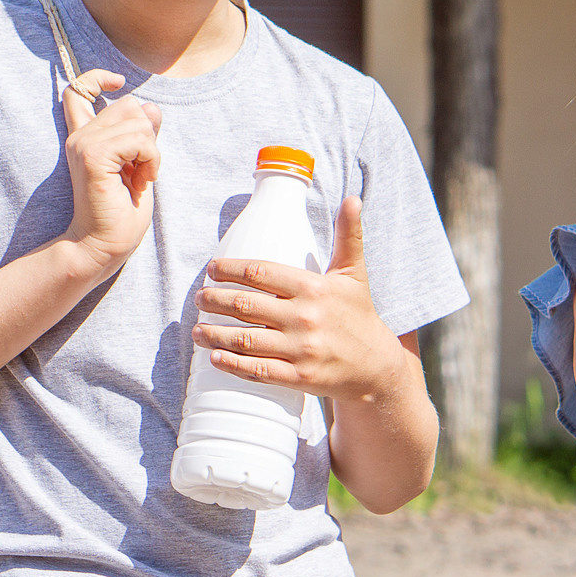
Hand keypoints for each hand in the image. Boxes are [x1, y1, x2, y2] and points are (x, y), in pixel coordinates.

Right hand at [61, 69, 161, 268]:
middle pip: (129, 104)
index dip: (97, 77)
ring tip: (140, 177)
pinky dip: (151, 160)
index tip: (118, 82)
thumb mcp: (139, 165)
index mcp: (86, 138)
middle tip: (140, 168)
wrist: (103, 246)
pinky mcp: (94, 157)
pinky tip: (141, 181)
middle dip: (147, 134)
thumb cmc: (121, 213)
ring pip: (138, 120)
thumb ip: (142, 136)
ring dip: (152, 151)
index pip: (78, 89)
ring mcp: (84, 145)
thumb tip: (151, 107)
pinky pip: (140, 140)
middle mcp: (80, 137)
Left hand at [193, 197, 407, 401]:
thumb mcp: (354, 273)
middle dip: (215, 300)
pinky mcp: (299, 378)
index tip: (213, 269)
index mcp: (313, 288)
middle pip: (245, 305)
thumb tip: (352, 198)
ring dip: (215, 333)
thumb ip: (348, 235)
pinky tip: (215, 357)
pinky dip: (232, 364)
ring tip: (197, 329)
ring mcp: (301, 350)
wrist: (377, 366)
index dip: (230, 269)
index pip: (260, 272)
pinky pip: (258, 370)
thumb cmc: (359, 314)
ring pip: (245, 339)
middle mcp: (305, 317)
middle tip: (200, 298)